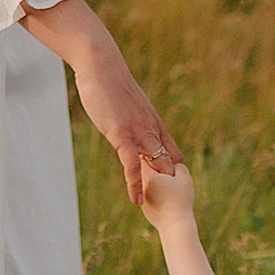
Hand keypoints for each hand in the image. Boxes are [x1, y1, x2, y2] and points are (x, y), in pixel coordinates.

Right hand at [20, 0, 177, 200]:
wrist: (101, 64)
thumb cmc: (109, 81)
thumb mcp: (125, 102)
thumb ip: (130, 115)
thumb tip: (126, 122)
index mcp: (153, 120)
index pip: (170, 149)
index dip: (173, 167)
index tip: (173, 185)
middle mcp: (151, 128)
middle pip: (168, 160)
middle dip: (170, 182)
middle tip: (171, 204)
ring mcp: (138, 132)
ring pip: (155, 165)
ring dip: (157, 187)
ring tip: (159, 209)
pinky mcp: (122, 135)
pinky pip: (133, 165)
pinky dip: (135, 184)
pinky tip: (136, 199)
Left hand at [136, 154, 196, 228]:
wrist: (175, 226)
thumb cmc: (181, 200)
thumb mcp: (184, 178)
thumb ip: (178, 165)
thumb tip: (173, 162)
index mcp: (149, 176)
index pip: (144, 158)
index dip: (151, 154)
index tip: (156, 152)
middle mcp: (141, 187)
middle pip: (143, 171)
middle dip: (151, 166)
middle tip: (159, 162)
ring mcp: (142, 198)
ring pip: (145, 184)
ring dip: (153, 180)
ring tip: (164, 179)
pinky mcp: (146, 208)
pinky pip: (149, 195)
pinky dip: (155, 192)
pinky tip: (165, 193)